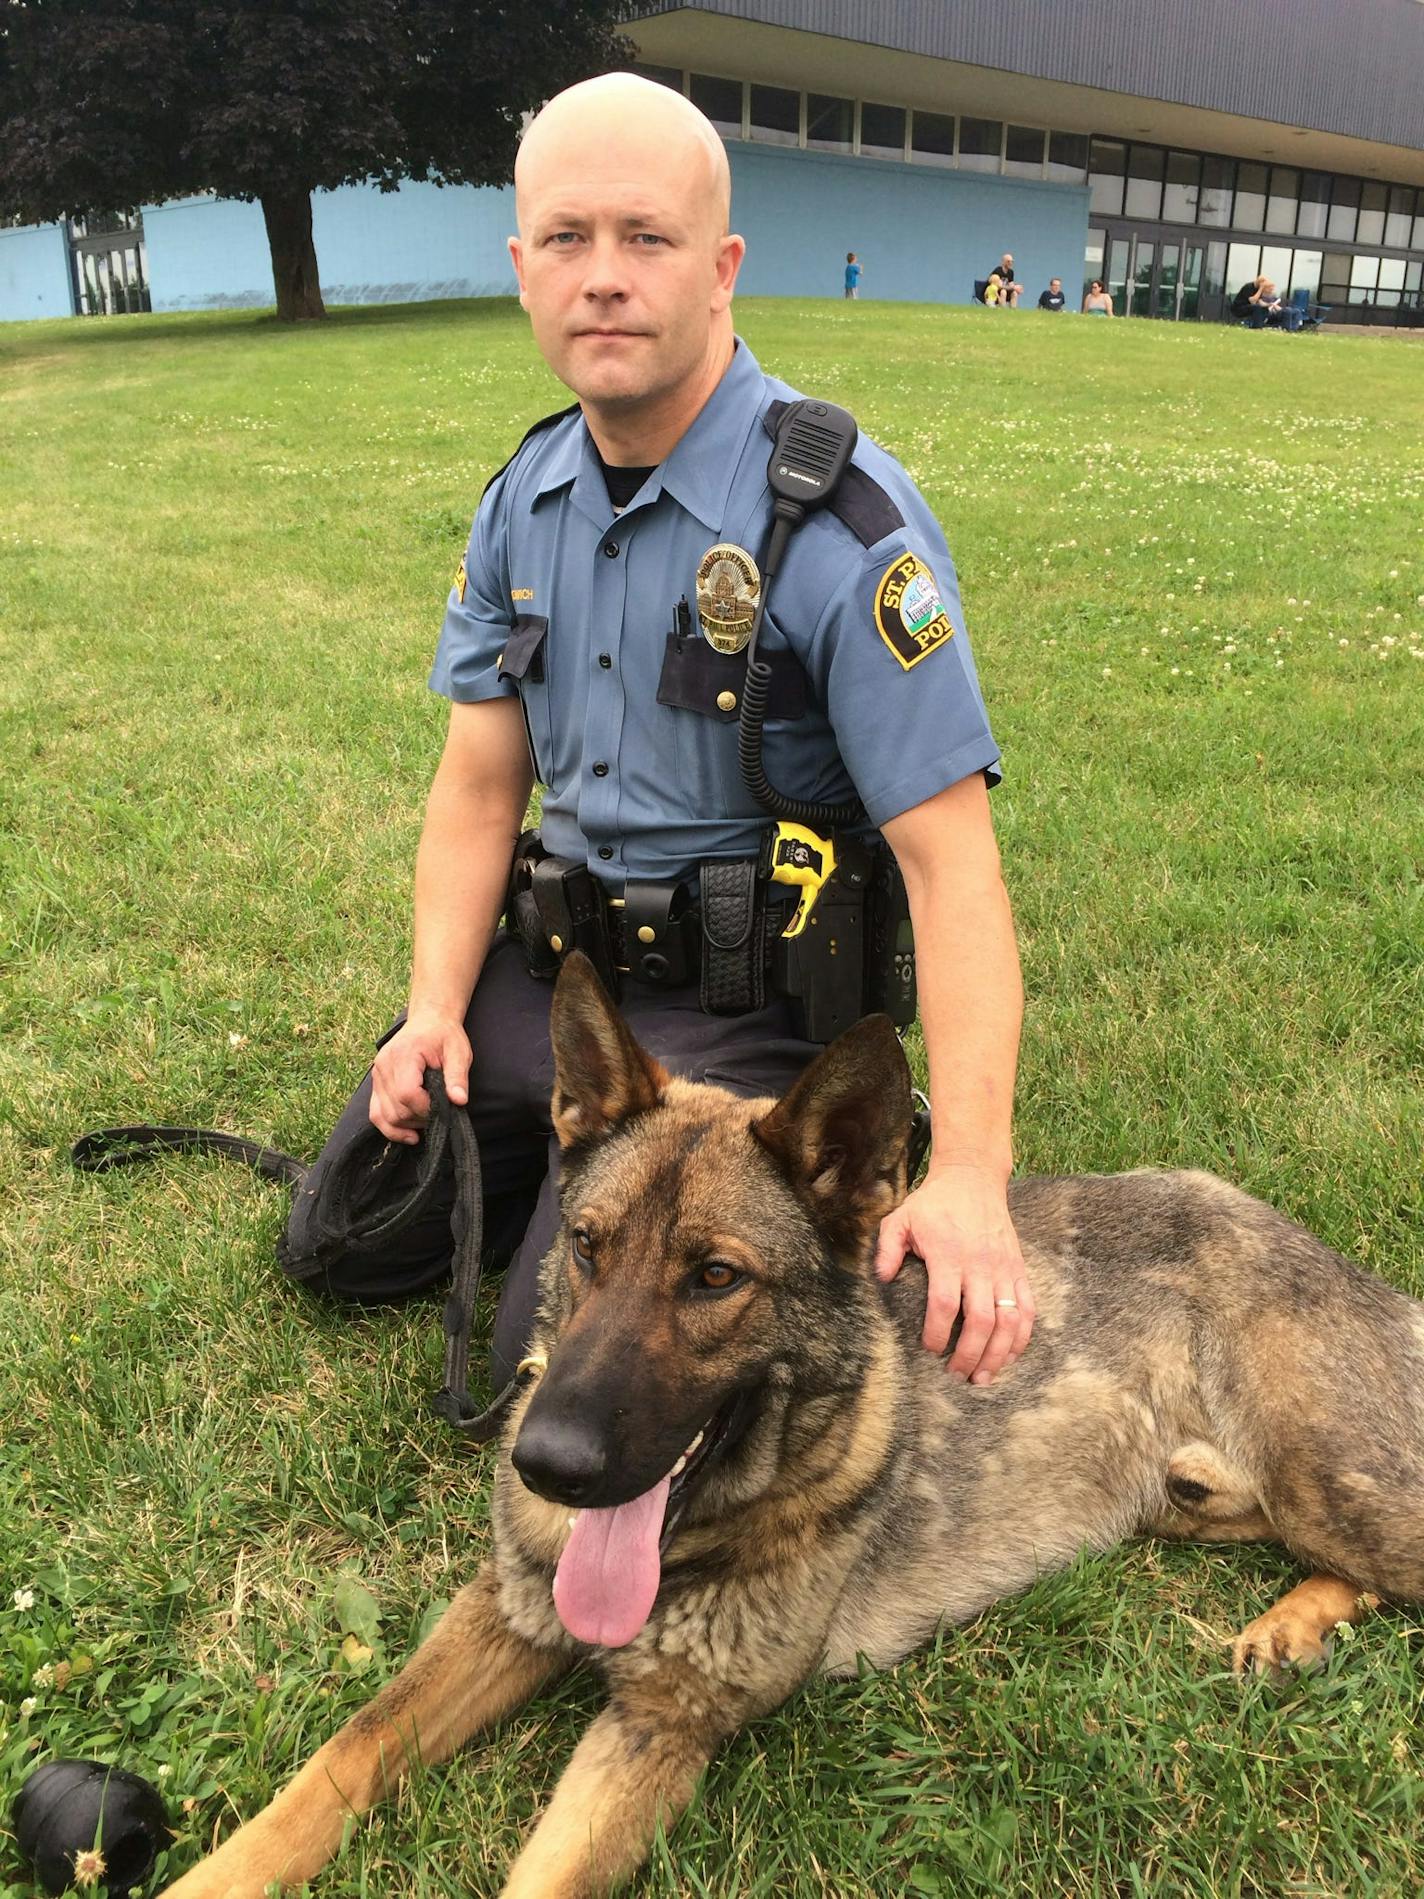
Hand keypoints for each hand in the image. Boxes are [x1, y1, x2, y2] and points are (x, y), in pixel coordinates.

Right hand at [369, 1013, 471, 1143]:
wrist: (428, 1021)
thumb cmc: (444, 1036)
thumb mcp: (459, 1052)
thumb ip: (458, 1076)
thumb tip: (459, 1100)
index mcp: (404, 1054)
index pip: (407, 1093)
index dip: (426, 1108)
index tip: (443, 1108)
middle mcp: (384, 1066)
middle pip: (396, 1109)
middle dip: (419, 1119)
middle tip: (439, 1114)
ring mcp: (376, 1076)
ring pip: (383, 1116)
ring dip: (407, 1126)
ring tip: (427, 1121)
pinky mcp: (376, 1084)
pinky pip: (376, 1114)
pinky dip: (391, 1128)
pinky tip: (410, 1135)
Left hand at [873, 1165, 1033, 1383]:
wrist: (973, 1178)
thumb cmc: (933, 1203)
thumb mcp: (900, 1218)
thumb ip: (888, 1249)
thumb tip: (882, 1279)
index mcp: (948, 1254)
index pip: (945, 1304)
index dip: (938, 1333)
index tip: (930, 1350)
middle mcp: (980, 1264)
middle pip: (981, 1321)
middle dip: (969, 1355)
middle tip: (957, 1376)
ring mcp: (1004, 1268)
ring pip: (1009, 1321)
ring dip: (998, 1354)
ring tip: (983, 1377)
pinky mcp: (1019, 1269)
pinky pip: (1028, 1309)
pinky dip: (1022, 1337)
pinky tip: (1010, 1356)